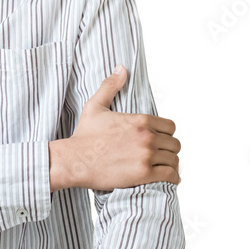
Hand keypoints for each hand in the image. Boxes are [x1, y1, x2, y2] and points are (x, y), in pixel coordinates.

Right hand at [49, 64, 180, 191]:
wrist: (74, 160)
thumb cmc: (84, 136)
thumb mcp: (95, 106)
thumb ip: (110, 86)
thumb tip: (121, 68)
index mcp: (140, 120)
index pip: (170, 127)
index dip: (166, 134)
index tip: (160, 140)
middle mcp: (146, 136)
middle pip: (174, 144)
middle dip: (169, 150)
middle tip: (162, 156)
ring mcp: (146, 155)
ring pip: (174, 160)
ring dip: (171, 164)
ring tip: (165, 168)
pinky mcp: (143, 174)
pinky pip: (170, 175)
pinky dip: (173, 178)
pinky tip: (170, 180)